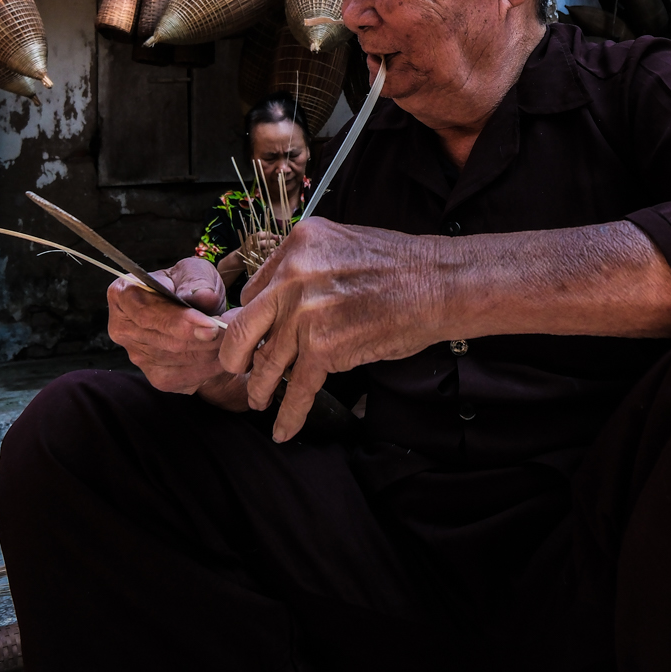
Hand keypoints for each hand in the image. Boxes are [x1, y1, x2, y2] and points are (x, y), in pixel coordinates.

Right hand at [109, 256, 239, 398]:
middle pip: (163, 339)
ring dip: (209, 350)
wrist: (201, 316)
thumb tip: (203, 297)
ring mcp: (137, 356)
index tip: (210, 325)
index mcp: (123, 294)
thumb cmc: (192, 288)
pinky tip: (223, 353)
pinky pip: (187, 375)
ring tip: (231, 337)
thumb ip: (197, 282)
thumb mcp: (196, 272)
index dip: (178, 320)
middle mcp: (122, 328)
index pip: (146, 312)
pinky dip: (210, 365)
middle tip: (231, 331)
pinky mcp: (157, 377)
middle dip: (201, 336)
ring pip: (179, 358)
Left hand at [220, 218, 442, 440]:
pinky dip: (289, 413)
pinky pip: (298, 387)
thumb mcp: (342, 243)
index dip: (253, 314)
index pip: (255, 287)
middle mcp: (292, 276)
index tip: (252, 332)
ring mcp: (304, 313)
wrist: (436, 283)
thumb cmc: (402, 266)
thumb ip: (310, 264)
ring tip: (258, 400)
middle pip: (245, 324)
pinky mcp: (322, 347)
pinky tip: (282, 428)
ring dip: (260, 387)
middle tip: (233, 368)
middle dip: (235, 353)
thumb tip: (291, 295)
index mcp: (297, 245)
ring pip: (267, 360)